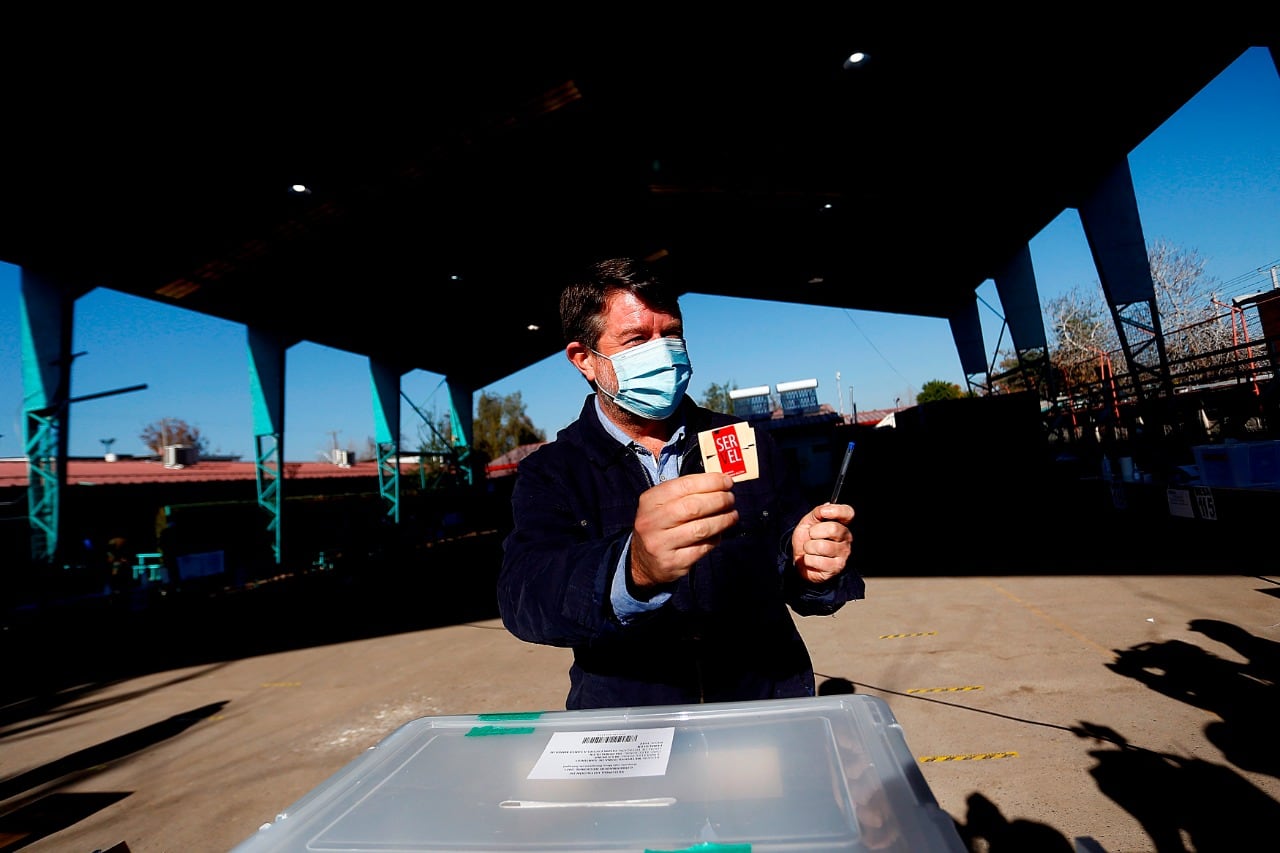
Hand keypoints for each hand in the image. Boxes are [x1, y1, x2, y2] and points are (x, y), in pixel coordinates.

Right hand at [630, 472, 736, 589]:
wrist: (642, 560)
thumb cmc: (659, 525)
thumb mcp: (661, 504)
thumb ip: (686, 492)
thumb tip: (720, 482)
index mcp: (650, 501)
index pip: (684, 485)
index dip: (710, 482)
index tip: (727, 481)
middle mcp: (652, 522)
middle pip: (693, 507)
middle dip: (718, 500)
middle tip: (730, 499)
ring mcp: (661, 544)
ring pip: (700, 528)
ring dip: (722, 520)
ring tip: (732, 515)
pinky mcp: (673, 562)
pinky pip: (702, 548)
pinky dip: (715, 539)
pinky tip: (719, 533)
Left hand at [791, 502, 853, 583]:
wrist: (800, 560)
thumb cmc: (807, 540)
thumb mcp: (808, 522)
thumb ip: (817, 513)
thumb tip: (827, 506)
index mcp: (841, 524)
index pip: (848, 513)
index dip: (836, 511)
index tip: (823, 513)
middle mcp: (846, 538)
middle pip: (833, 528)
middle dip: (814, 532)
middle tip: (811, 536)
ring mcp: (843, 554)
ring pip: (822, 546)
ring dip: (809, 547)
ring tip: (810, 549)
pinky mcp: (836, 567)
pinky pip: (817, 560)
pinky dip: (808, 560)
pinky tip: (812, 560)